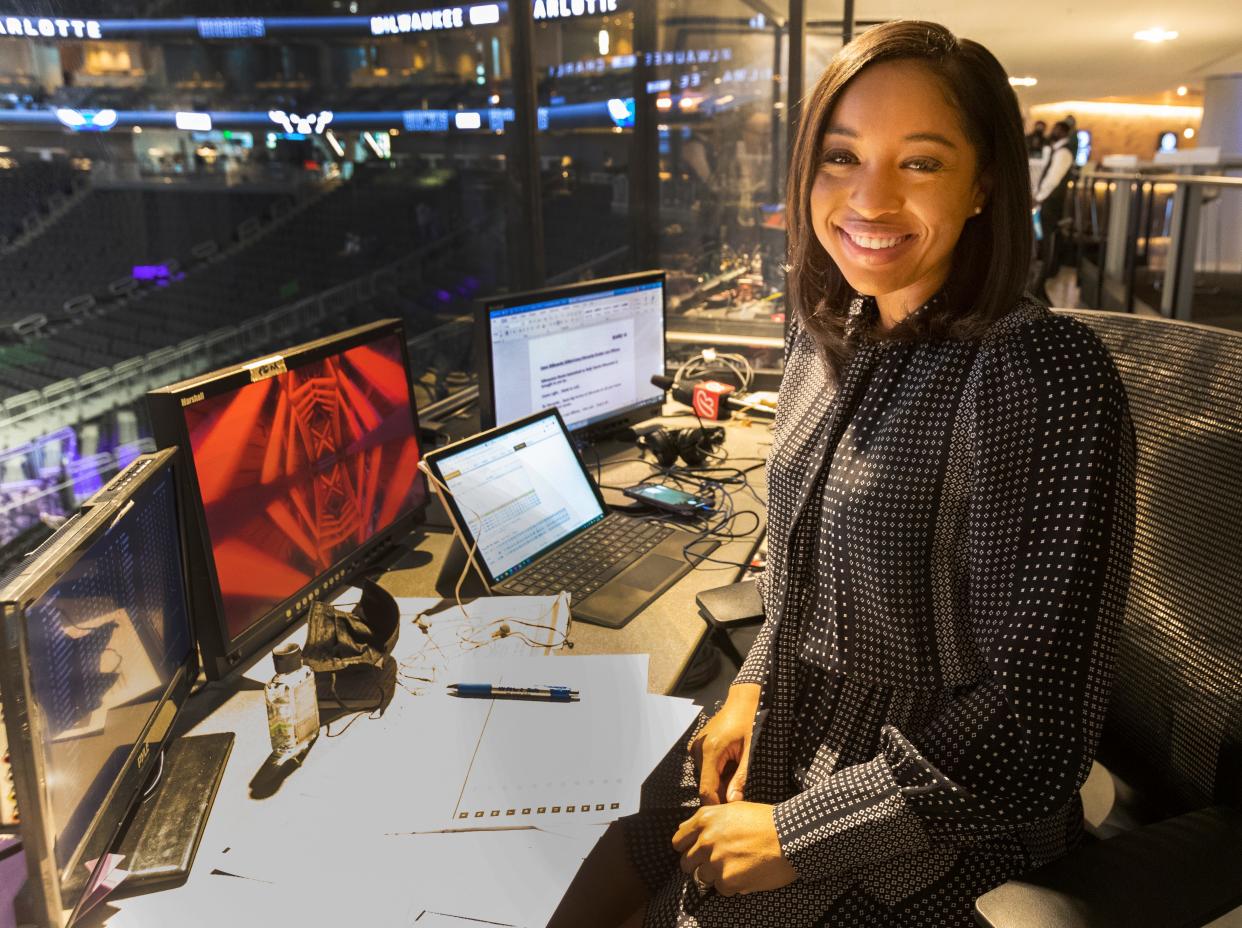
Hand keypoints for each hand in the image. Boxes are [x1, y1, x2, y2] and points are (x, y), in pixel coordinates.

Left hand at [672, 801, 797, 896]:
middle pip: (686, 863)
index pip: (679, 840)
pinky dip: (732, 886)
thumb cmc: (766, 821)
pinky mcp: (728, 879)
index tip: (695, 853)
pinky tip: (747, 874)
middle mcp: (706, 839)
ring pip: (703, 878)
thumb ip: (709, 821)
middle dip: (699, 865)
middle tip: (718, 864)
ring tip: (737, 867)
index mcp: (705, 819)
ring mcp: (715, 860)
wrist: (790, 836)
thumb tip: (686, 831)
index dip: (686, 849)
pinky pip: (721, 889)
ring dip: (717, 876)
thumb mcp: (733, 810)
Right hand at [689, 683, 759, 804]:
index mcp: (710, 750)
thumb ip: (741, 777)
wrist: (743, 699)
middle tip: (740, 796)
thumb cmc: (750, 721)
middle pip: (706, 784)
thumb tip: (733, 801)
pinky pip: (706, 767)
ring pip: (706, 777)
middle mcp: (698, 749)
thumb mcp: (750, 751)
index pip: (706, 789)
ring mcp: (696, 746)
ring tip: (738, 778)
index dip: (716, 805)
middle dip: (721, 794)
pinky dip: (718, 772)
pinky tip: (732, 767)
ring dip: (721, 783)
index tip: (729, 815)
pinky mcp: (698, 745)